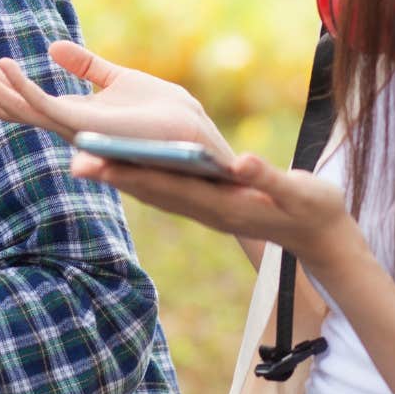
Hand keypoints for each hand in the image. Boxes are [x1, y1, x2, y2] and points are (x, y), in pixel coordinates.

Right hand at [0, 40, 233, 160]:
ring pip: (18, 104)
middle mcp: (67, 125)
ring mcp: (73, 129)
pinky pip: (45, 106)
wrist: (197, 149)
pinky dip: (22, 86)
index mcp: (72, 114)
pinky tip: (3, 63)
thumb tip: (53, 47)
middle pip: (9, 100)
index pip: (21, 96)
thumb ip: (87, 67)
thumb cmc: (168, 120)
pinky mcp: (87, 127)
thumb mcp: (122, 81)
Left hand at [71, 150, 368, 273]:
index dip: (129, 174)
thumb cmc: (313, 211)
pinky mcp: (209, 202)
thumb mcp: (298, 193)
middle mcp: (205, 208)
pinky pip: (167, 188)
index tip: (97, 164)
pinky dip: (142, 173)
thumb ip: (269, 179)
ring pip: (153, 189)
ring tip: (85, 156)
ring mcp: (205, 207)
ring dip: (120, 174)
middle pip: (149, 189)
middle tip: (73, 160)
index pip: (166, 187)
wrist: (321, 237)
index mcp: (222, 205)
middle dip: (112, 173)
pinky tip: (124, 159)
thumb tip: (242, 162)